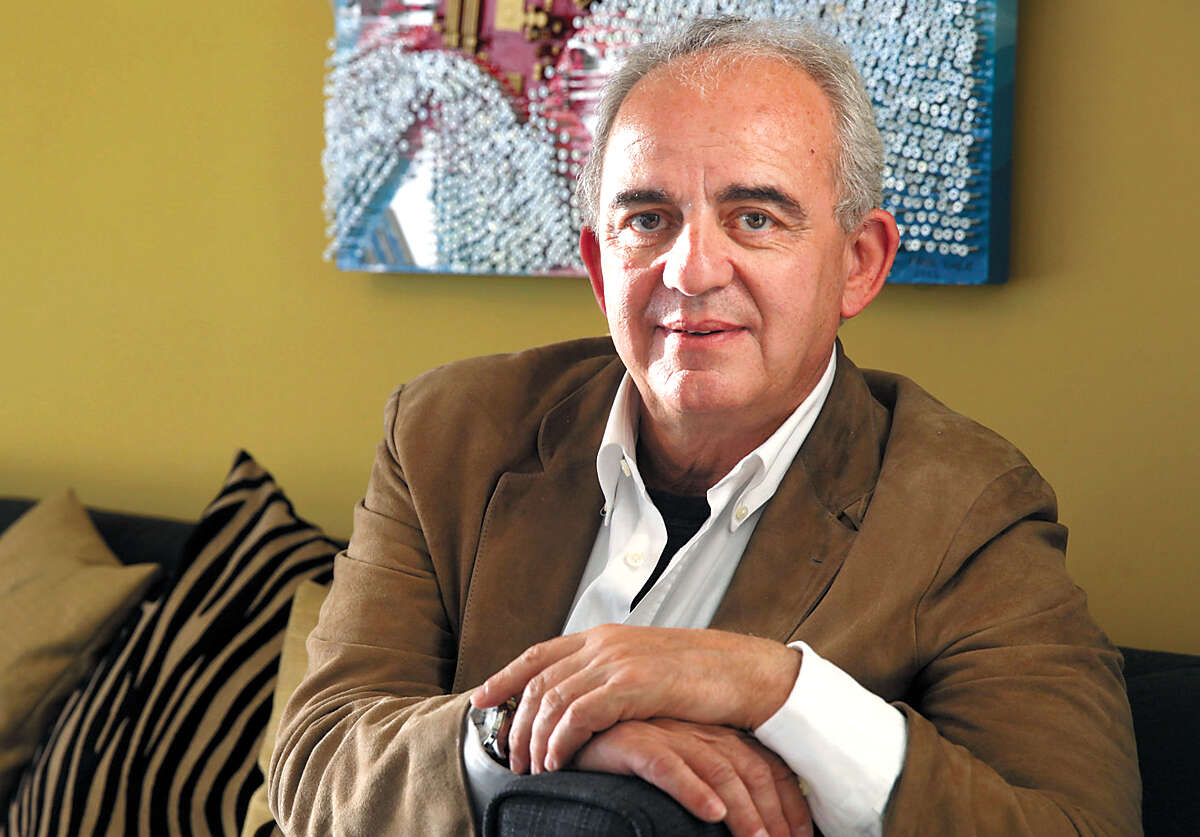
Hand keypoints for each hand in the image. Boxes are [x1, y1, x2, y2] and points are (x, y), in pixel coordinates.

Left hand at [471, 624, 800, 773]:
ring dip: (534, 737)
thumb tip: (588, 702)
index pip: (539, 653)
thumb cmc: (704, 677)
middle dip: (514, 719)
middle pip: (537, 679)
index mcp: (605, 636)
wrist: (747, 673)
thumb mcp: (648, 669)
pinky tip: (558, 762)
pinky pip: (580, 715)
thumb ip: (614, 678)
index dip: (504, 675)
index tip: (480, 699)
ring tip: (530, 767)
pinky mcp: (634, 685)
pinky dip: (562, 741)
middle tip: (506, 753)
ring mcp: (618, 661)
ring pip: (552, 698)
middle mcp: (605, 643)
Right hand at [571, 718, 811, 836]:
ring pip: (718, 768)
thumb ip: (711, 784)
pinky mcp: (632, 739)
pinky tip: (709, 813)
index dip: (790, 805)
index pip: (768, 766)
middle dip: (775, 815)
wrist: (573, 730)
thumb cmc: (628, 755)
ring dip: (743, 810)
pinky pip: (667, 764)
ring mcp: (667, 732)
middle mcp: (697, 730)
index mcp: (716, 734)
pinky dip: (692, 789)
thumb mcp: (682, 766)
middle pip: (751, 769)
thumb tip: (748, 824)